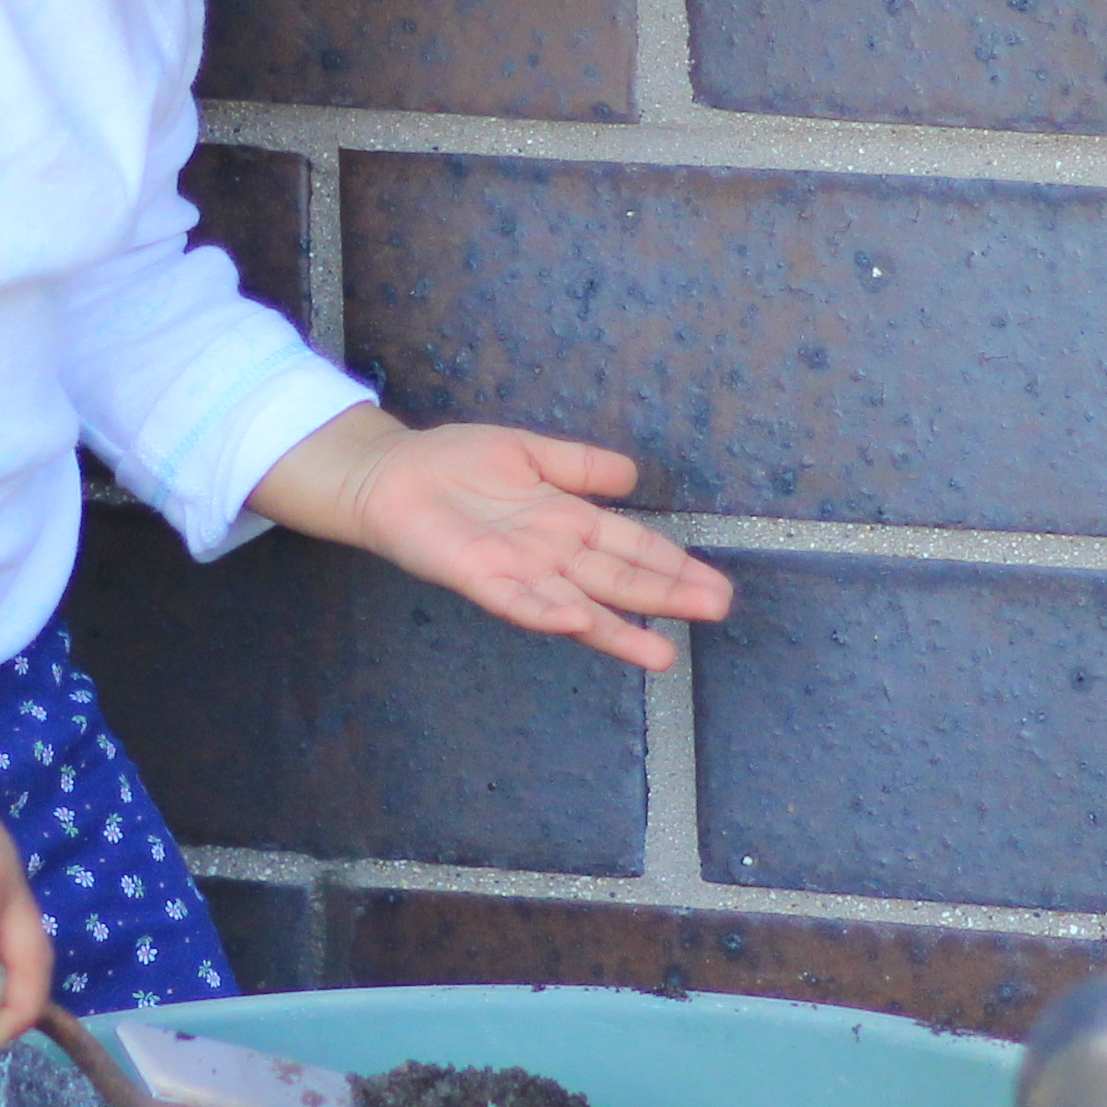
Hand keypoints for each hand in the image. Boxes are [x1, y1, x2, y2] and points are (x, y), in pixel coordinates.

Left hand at [250, 408, 733, 671]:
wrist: (390, 474)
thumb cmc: (456, 464)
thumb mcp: (529, 453)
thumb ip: (579, 464)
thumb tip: (633, 475)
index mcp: (566, 522)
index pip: (630, 546)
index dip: (671, 564)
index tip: (715, 585)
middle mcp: (550, 554)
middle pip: (617, 579)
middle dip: (666, 596)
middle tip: (716, 611)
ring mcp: (517, 570)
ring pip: (578, 605)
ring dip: (618, 631)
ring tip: (660, 654)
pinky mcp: (478, 577)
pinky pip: (515, 601)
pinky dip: (544, 613)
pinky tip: (575, 623)